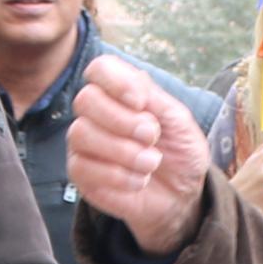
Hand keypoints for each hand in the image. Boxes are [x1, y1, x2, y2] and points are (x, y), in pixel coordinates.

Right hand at [65, 58, 211, 252]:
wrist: (182, 195)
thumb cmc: (179, 151)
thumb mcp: (179, 120)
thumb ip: (155, 98)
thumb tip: (133, 85)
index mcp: (119, 92)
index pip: (100, 69)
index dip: (117, 81)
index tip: (141, 102)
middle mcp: (96, 113)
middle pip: (85, 99)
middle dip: (122, 120)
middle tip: (152, 136)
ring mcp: (84, 143)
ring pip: (81, 133)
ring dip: (123, 150)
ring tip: (151, 162)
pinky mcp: (80, 173)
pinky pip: (82, 167)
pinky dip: (118, 176)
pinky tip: (139, 180)